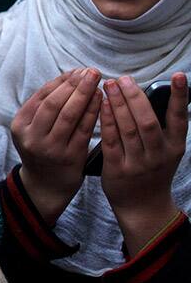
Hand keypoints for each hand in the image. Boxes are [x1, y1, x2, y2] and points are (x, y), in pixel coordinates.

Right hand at [12, 68, 100, 224]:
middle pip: (54, 104)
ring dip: (85, 95)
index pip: (42, 96)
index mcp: (20, 125)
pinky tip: (102, 101)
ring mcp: (50, 148)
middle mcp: (32, 137)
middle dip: (74, 85)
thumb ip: (45, 106)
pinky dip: (93, 112)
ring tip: (97, 82)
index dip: (61, 81)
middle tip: (91, 71)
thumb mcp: (33, 128)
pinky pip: (83, 130)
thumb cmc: (42, 149)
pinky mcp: (69, 157)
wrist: (46, 185)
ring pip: (69, 115)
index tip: (78, 70)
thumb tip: (71, 76)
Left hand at [100, 73, 187, 252]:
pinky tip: (101, 105)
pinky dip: (106, 120)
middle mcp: (159, 155)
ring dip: (117, 104)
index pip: (180, 118)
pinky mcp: (118, 168)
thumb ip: (161, 128)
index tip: (178, 75)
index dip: (180, 96)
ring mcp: (138, 163)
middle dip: (134, 97)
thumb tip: (146, 94)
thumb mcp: (166, 151)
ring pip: (127, 129)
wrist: (143, 206)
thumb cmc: (153, 171)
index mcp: (175, 147)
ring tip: (109, 85)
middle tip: (123, 78)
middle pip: (147, 121)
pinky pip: (110, 140)